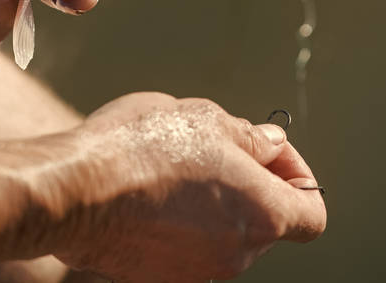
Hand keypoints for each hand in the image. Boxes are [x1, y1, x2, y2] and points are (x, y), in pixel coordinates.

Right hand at [50, 93, 326, 281]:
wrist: (74, 190)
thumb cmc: (142, 149)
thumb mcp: (207, 118)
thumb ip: (251, 138)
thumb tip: (270, 145)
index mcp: (262, 214)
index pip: (312, 213)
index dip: (298, 176)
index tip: (270, 152)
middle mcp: (236, 254)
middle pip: (265, 221)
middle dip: (249, 181)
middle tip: (213, 145)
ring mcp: (197, 271)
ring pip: (223, 232)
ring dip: (212, 199)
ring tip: (172, 163)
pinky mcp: (160, 277)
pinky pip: (186, 246)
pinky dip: (179, 221)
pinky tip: (149, 190)